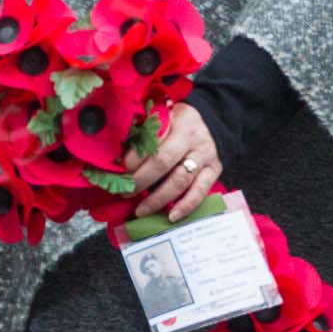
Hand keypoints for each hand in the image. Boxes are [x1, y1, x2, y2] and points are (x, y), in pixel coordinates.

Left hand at [125, 103, 219, 222]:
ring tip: (140, 209)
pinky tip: (171, 216)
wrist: (210, 123)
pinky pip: (200, 192)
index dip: (135, 157)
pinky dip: (185, 206)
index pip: (153, 140)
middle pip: (164, 162)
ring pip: (180, 180)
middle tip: (125, 192)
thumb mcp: (161, 115)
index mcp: (178, 120)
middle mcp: (194, 138)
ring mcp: (206, 156)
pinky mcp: (214, 171)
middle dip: (141, 180)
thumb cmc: (176, 120)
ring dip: (158, 198)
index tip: (120, 169)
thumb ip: (144, 130)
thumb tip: (117, 155)